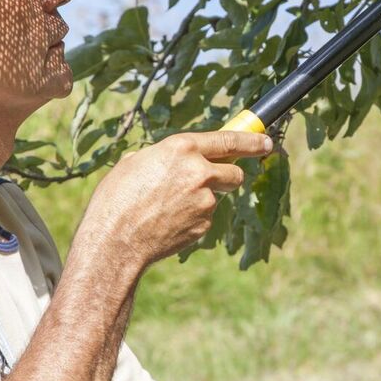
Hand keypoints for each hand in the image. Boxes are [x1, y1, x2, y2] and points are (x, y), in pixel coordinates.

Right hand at [80, 130, 271, 267]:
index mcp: (182, 148)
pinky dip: (191, 219)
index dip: (252, 140)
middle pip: (234, 172)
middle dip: (225, 176)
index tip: (266, 142)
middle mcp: (199, 172)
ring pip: (215, 197)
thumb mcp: (135, 163)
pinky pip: (203, 217)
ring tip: (165, 207)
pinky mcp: (204, 225)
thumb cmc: (116, 199)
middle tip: (202, 182)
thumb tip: (175, 162)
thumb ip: (164, 158)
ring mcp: (205, 201)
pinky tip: (166, 223)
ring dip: (200, 200)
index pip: (229, 139)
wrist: (115, 241)